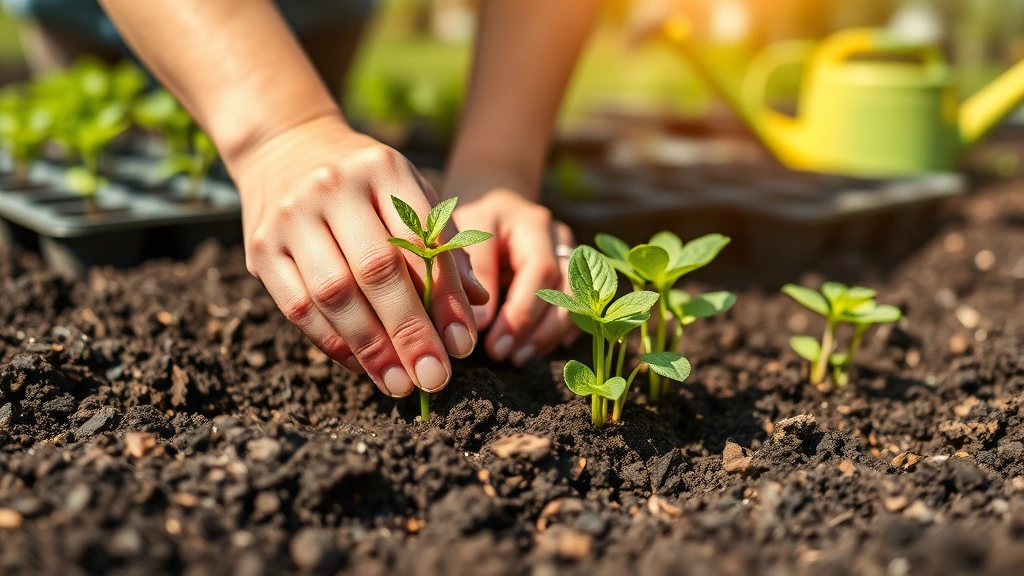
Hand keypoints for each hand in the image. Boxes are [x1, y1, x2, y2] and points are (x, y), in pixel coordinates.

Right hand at [231, 115, 488, 396]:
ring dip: (371, 349)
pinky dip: (333, 343)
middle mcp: (333, 187)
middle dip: (409, 332)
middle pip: (375, 271)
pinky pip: (297, 307)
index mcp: (382, 168)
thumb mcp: (411, 194)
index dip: (443, 298)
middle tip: (434, 378)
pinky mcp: (260, 248)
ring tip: (400, 384)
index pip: (421, 241)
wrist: (286, 146)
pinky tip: (362, 366)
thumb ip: (442, 244)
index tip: (462, 344)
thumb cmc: (365, 183)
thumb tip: (478, 304)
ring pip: (333, 294)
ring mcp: (291, 217)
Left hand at [451, 189, 577, 365]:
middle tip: (508, 356)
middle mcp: (557, 238)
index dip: (522, 313)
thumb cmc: (469, 223)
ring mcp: (568, 255)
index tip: (496, 345)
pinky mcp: (570, 273)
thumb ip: (472, 272)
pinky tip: (535, 349)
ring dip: (549, 334)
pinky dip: (559, 332)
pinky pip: (576, 307)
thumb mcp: (461, 235)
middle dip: (538, 330)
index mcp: (531, 223)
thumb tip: (481, 322)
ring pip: (576, 300)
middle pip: (566, 289)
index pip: (540, 271)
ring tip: (518, 358)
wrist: (487, 208)